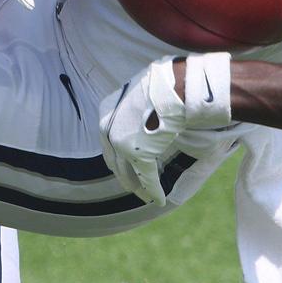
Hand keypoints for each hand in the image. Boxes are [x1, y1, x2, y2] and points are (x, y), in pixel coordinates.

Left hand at [99, 53, 231, 204]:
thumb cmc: (165, 84)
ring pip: (126, 170)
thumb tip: (146, 109)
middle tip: (133, 185)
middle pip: (114, 158)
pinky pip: (146, 176)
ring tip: (145, 195)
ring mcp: (120, 141)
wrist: (174, 85)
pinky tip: (158, 199)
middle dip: (124, 173)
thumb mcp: (143, 92)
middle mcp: (108, 126)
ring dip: (137, 185)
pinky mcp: (137, 154)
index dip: (117, 154)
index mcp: (107, 109)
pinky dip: (153, 189)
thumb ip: (138, 106)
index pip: (108, 139)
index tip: (125, 164)